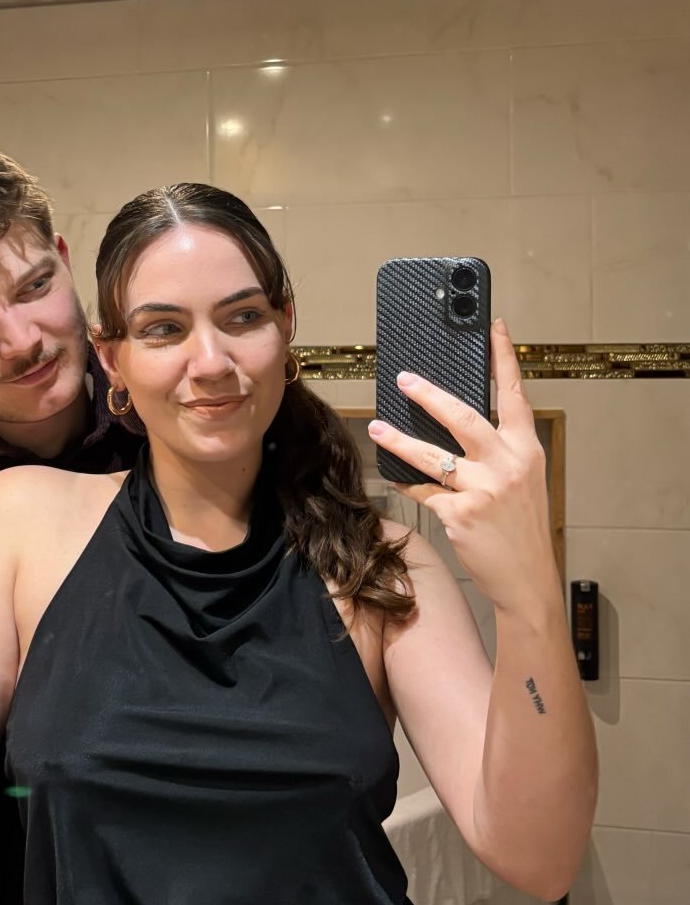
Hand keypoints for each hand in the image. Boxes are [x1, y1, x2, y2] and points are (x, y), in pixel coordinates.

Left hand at [367, 318, 559, 612]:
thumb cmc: (521, 527)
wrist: (527, 578)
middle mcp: (507, 464)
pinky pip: (422, 491)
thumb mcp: (523, 481)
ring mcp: (483, 489)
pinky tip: (391, 476)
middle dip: (429, 395)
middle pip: (463, 417)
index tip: (494, 326)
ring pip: (432, 455)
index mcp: (526, 449)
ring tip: (375, 428)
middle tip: (404, 378)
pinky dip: (405, 483)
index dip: (504, 358)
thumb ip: (499, 452)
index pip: (514, 395)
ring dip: (399, 441)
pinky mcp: (460, 513)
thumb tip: (458, 425)